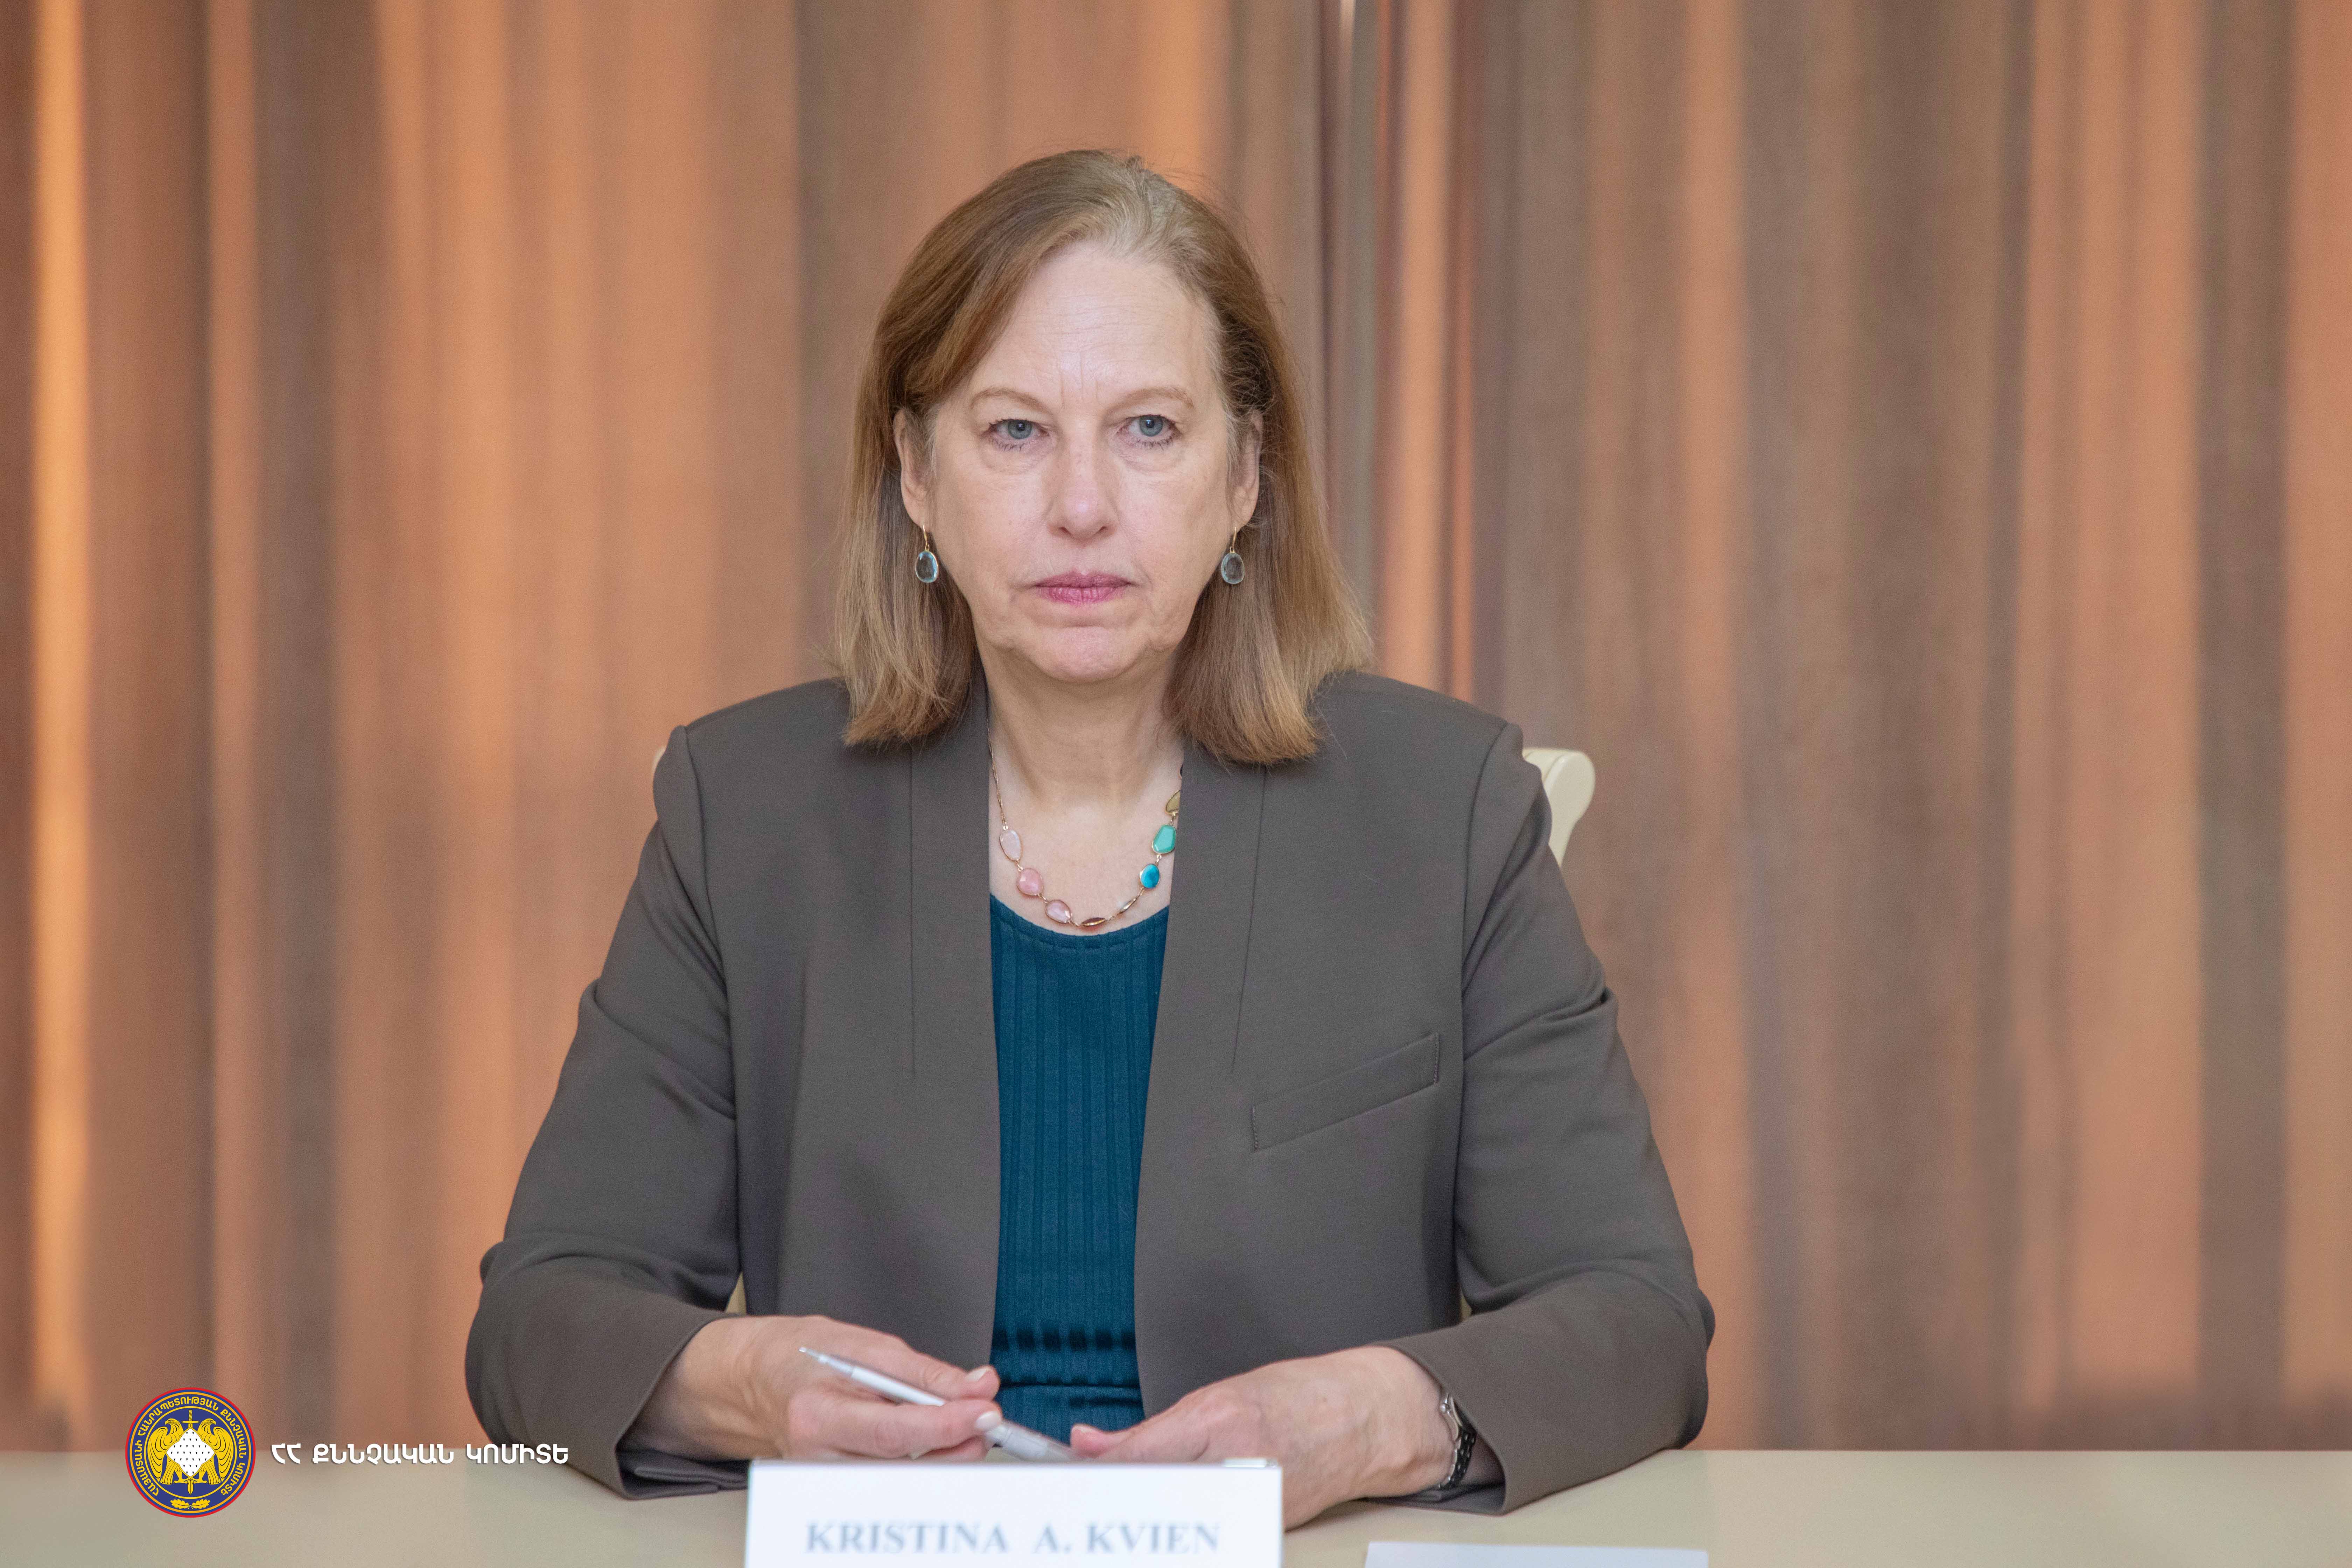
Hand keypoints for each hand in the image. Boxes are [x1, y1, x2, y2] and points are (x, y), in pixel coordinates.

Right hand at [630, 1314, 1004, 1460]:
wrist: (757, 1379)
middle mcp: (815, 1457)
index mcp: (816, 1414)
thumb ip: (925, 1372)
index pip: (892, 1432)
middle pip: (901, 1470)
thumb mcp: (866, 1344)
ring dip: (944, 1458)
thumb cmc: (803, 1355)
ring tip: (965, 1427)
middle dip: (955, 1447)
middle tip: (986, 1421)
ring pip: (901, 1483)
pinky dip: (922, 1463)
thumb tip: (977, 1386)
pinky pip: (889, 1483)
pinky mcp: (834, 1488)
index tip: (985, 1410)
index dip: (946, 1425)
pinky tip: (937, 1442)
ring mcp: (823, 1480)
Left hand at [1066, 1347, 1455, 1526]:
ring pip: (1180, 1522)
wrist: (1363, 1420)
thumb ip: (1149, 1431)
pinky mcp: (1266, 1529)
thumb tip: (1087, 1445)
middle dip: (1116, 1503)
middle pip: (1154, 1498)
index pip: (1139, 1459)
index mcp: (1220, 1421)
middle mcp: (1237, 1465)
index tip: (1064, 1480)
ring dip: (1149, 1518)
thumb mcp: (1217, 1396)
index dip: (1093, 1475)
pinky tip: (1174, 1522)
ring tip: (1126, 1513)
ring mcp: (1254, 1502)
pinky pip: (1210, 1531)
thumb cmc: (1297, 1398)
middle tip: (1081, 1506)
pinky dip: (1185, 1527)